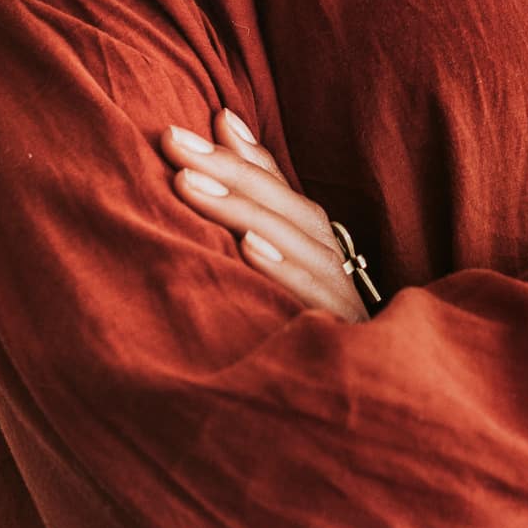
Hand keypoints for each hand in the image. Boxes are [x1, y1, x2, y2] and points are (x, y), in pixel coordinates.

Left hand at [158, 110, 373, 324]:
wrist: (354, 408)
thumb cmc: (302, 331)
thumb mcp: (278, 264)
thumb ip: (258, 197)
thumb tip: (223, 119)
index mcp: (318, 246)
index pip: (280, 190)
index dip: (241, 155)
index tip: (192, 124)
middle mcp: (334, 265)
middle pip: (288, 208)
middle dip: (228, 171)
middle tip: (173, 142)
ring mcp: (342, 300)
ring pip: (299, 243)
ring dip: (243, 210)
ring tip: (189, 184)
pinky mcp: (343, 337)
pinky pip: (313, 299)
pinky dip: (282, 270)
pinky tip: (247, 249)